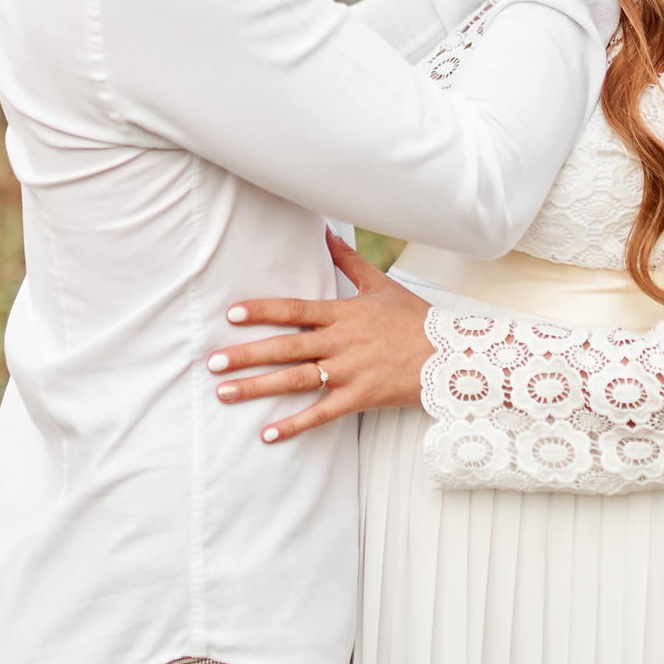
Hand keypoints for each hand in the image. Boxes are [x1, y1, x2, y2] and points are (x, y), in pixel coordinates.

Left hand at [208, 231, 436, 442]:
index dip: (262, 311)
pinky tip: (267, 433)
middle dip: (247, 354)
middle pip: (287, 347)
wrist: (451, 355)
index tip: (232, 315)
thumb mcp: (381, 285)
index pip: (295, 309)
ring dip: (258, 387)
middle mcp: (341, 342)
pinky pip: (321, 413)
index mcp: (344, 313)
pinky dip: (294, 424)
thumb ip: (348, 260)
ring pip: (296, 380)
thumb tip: (326, 230)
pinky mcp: (360, 397)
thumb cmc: (415, 318)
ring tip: (225, 392)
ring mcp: (350, 371)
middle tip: (212, 362)